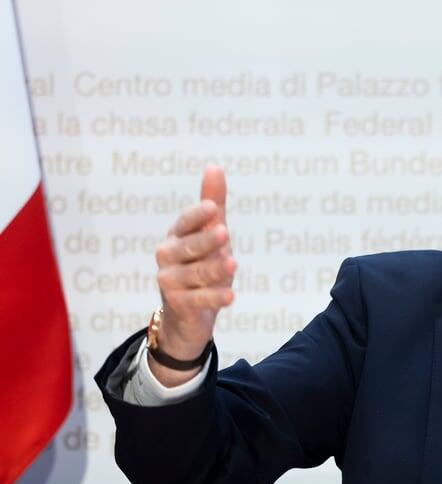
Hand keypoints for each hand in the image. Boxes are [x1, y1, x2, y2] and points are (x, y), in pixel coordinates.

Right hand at [148, 166, 235, 385]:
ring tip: (233, 263)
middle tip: (225, 232)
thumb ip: (212, 205)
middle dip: (206, 240)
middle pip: (189, 247)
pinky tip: (230, 296)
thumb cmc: (200, 268)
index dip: (198, 216)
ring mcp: (169, 281)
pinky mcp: (178, 305)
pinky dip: (214, 297)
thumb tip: (214, 166)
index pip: (186, 222)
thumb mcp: (210, 235)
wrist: (187, 316)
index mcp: (176, 235)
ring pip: (194, 273)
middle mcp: (167, 256)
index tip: (213, 208)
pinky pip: (197, 300)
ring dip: (214, 269)